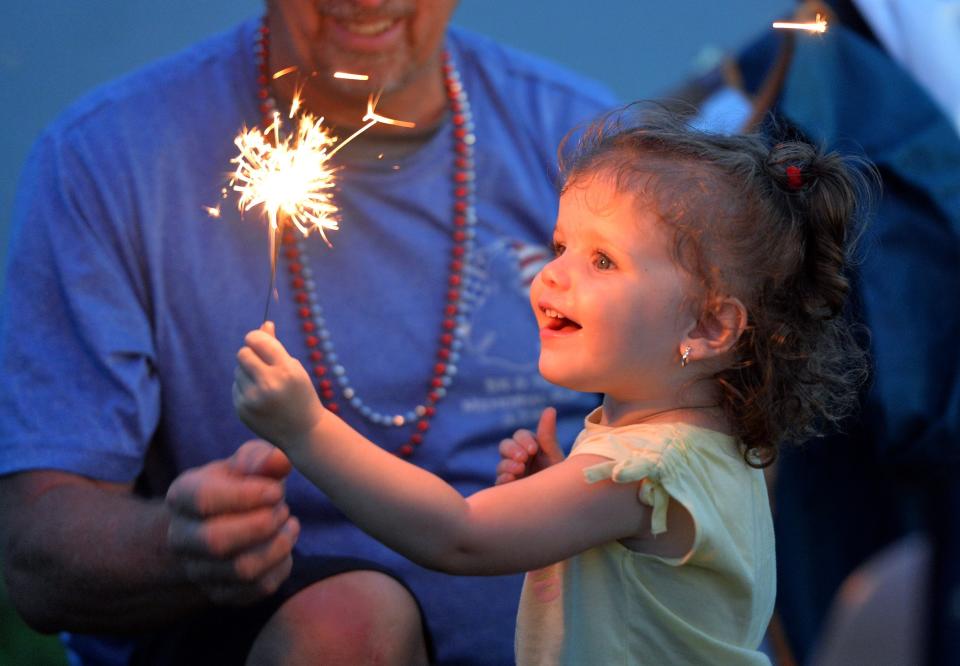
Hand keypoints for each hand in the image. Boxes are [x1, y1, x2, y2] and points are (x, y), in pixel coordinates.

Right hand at [165, 439, 299, 605]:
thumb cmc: (241, 484)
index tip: (276, 489)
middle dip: (261, 525)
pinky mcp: (222, 593)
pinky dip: (281, 567)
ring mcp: (198, 570)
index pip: (203, 499)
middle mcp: (181, 537)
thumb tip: (279, 460)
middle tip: (282, 509)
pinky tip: (284, 545)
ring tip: (288, 525)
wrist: (228, 520)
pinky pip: (257, 589)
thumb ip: (262, 458)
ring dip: (277, 546)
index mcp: (181, 496)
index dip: (247, 495)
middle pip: (216, 542)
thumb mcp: (248, 462)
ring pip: (241, 570)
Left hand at [233, 321, 323, 448]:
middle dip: (250, 354)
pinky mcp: (242, 410)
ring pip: (238, 371)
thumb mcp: (295, 368)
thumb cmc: (301, 394)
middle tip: (261, 363)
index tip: (259, 341)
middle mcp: (268, 384)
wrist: (304, 432)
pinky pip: (236, 387)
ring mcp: (253, 399)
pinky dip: (246, 389)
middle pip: (242, 354)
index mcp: (286, 370)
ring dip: (248, 373)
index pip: (257, 340)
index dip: (255, 338)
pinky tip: (261, 399)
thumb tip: (264, 324)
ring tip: (266, 386)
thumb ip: (276, 347)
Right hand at [495, 407, 563, 484]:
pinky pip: (498, 481)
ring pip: (500, 463)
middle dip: (512, 450)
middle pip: (505, 446)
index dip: (523, 440)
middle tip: (523, 458)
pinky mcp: (506, 490)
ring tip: (519, 470)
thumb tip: (550, 408)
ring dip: (508, 464)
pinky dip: (503, 479)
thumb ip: (547, 436)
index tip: (533, 449)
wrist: (560, 506)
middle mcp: (519, 459)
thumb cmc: (559, 479)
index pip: (520, 436)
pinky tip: (511, 480)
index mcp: (531, 448)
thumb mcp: (554, 458)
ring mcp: (511, 474)